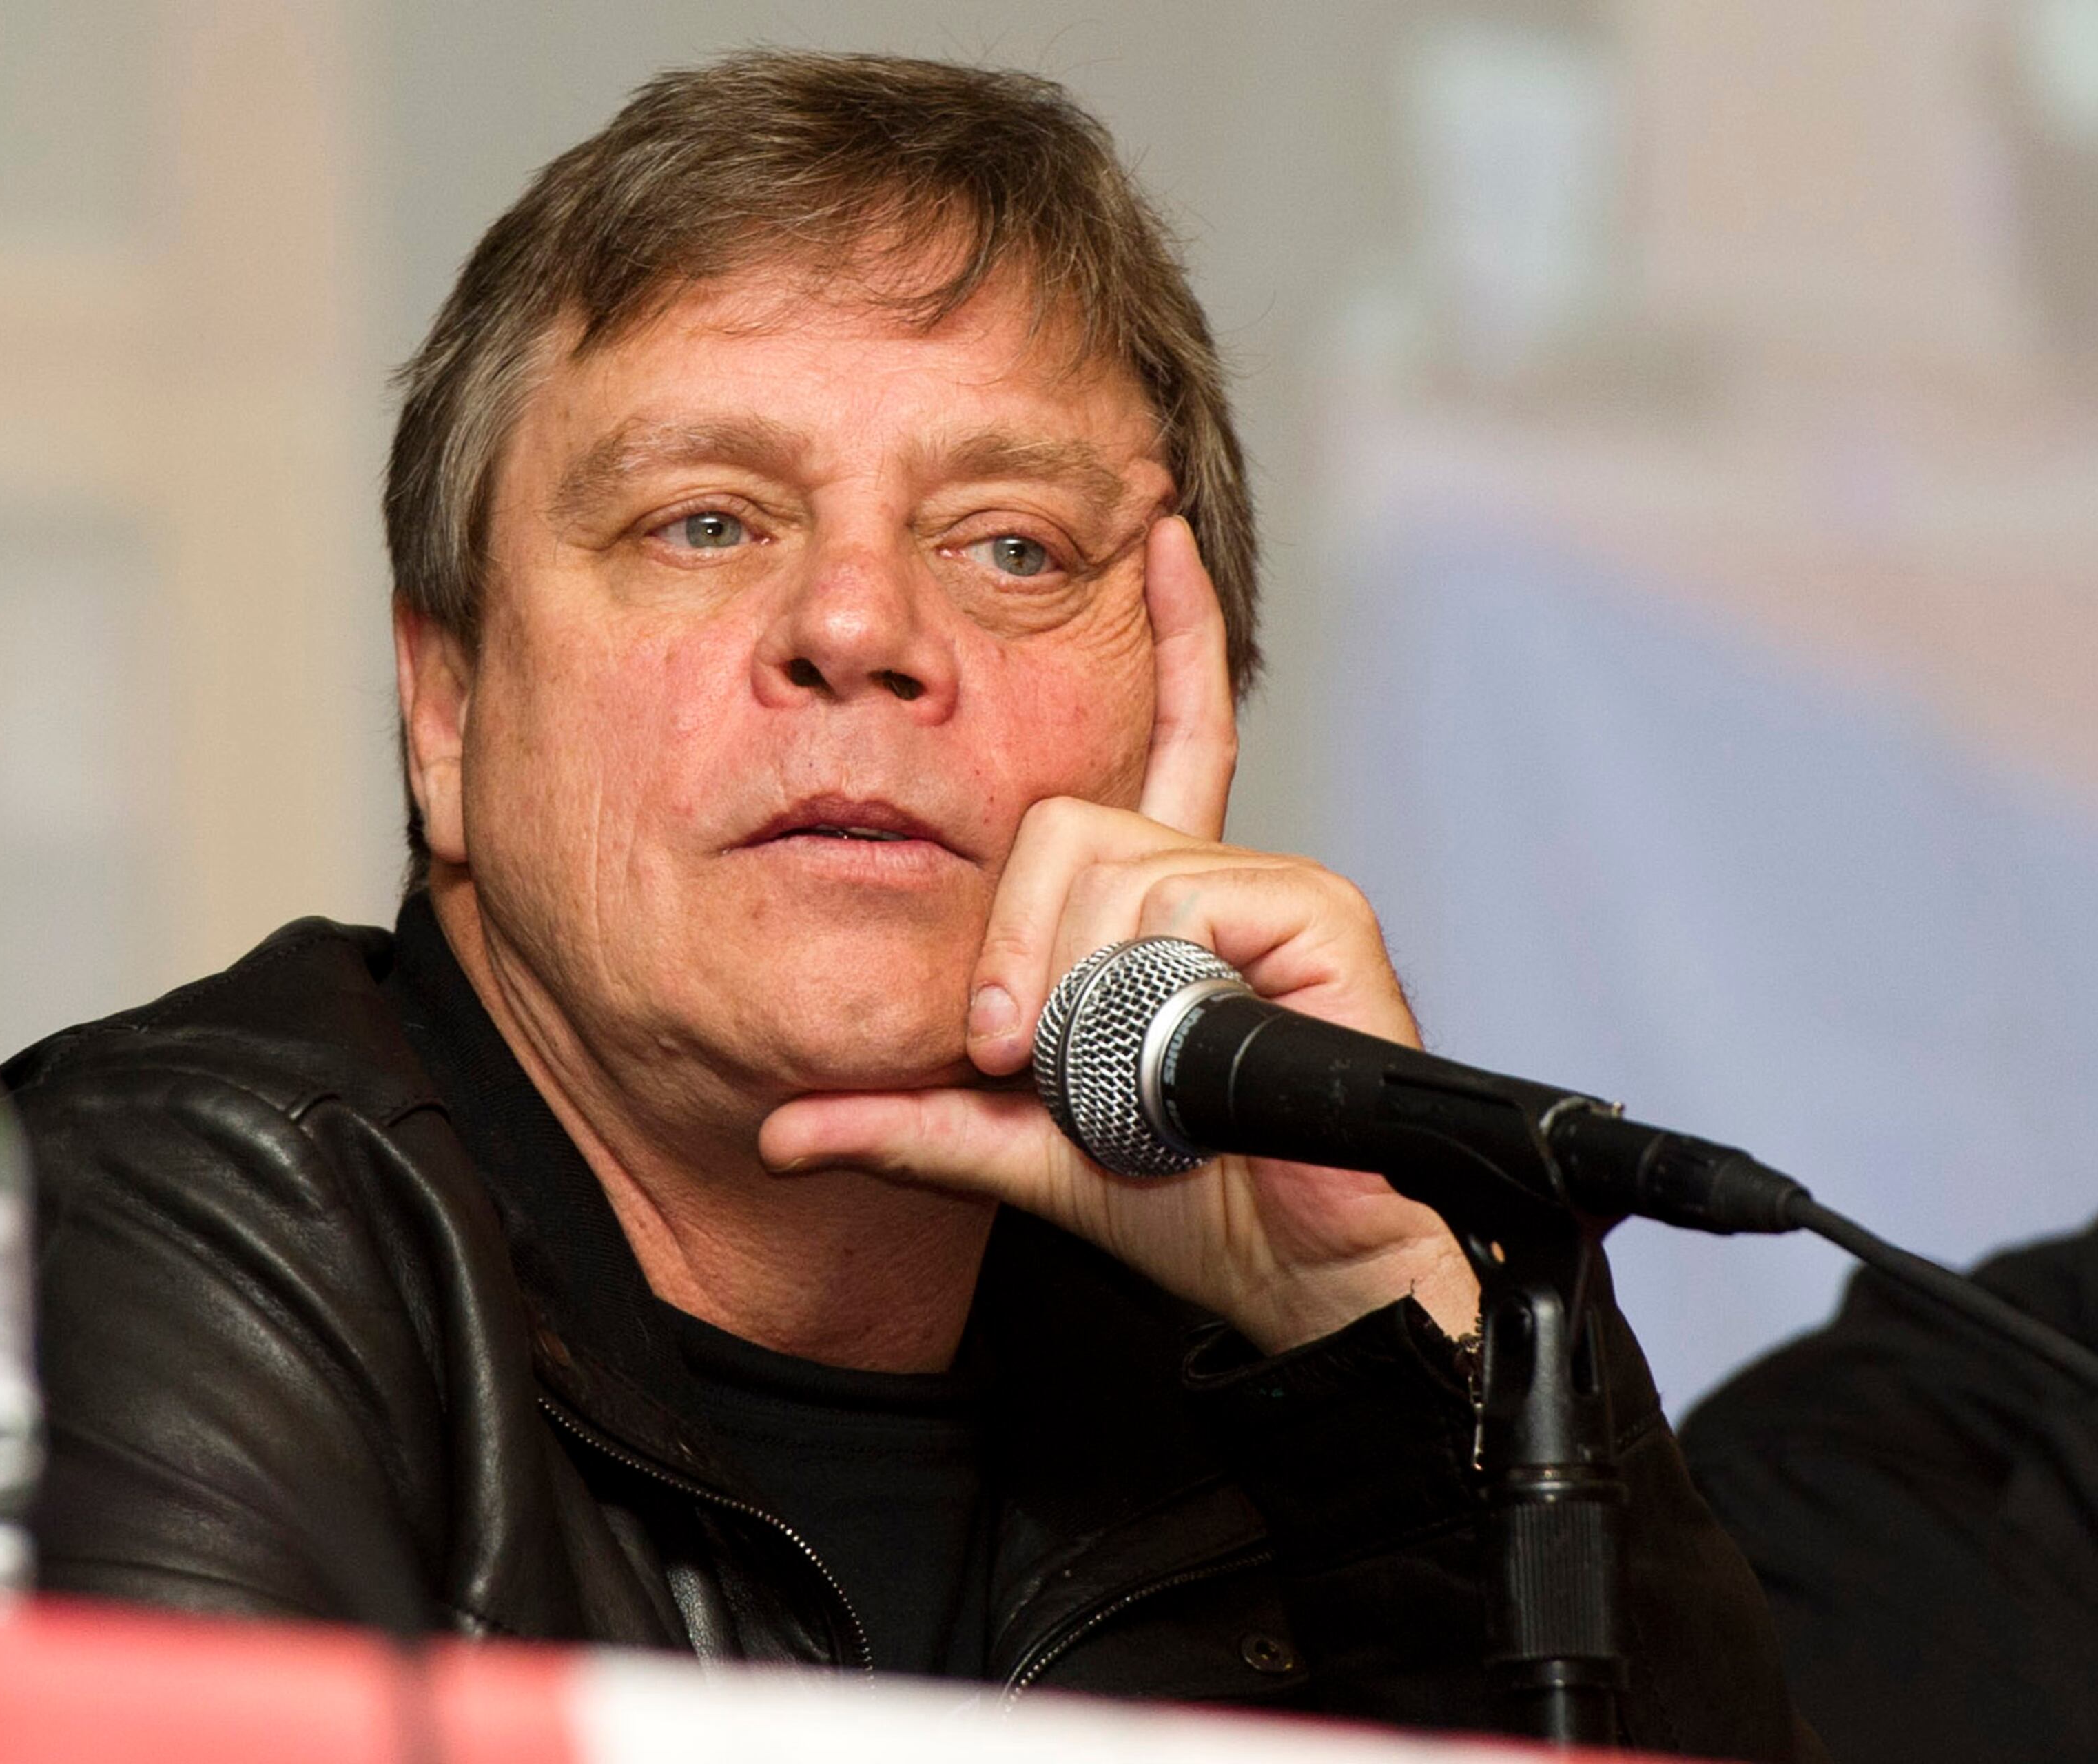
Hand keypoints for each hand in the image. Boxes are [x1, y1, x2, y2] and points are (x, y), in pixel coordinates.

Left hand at [758, 517, 1478, 1353]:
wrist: (1295, 1276)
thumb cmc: (1188, 1206)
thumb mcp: (1015, 1149)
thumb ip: (909, 1123)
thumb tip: (780, 1133)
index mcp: (1165, 909)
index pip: (1168, 735)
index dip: (1168, 634)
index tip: (1158, 535)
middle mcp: (1221, 879)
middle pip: (1071, 819)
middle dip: (1013, 943)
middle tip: (1010, 1049)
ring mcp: (1271, 891)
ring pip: (1108, 861)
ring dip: (1070, 986)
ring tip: (1107, 1084)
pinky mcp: (1318, 916)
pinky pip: (1181, 896)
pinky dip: (1144, 986)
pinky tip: (1173, 1057)